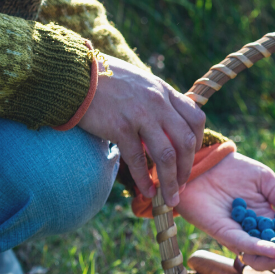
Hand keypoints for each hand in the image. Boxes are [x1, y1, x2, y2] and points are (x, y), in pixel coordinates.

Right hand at [77, 55, 204, 206]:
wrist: (77, 76)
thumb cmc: (104, 80)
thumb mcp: (139, 83)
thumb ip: (155, 101)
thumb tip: (161, 125)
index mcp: (164, 91)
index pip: (195, 118)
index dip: (198, 141)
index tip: (191, 155)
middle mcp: (158, 103)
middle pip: (186, 141)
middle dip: (187, 168)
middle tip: (182, 184)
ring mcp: (141, 115)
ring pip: (167, 155)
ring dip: (170, 181)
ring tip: (170, 197)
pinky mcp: (121, 128)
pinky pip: (138, 160)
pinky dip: (144, 179)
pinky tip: (147, 191)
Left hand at [174, 152, 274, 271]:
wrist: (206, 163)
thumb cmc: (235, 170)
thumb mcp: (266, 180)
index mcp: (269, 219)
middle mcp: (255, 231)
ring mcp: (239, 234)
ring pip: (259, 256)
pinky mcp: (223, 233)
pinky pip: (242, 244)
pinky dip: (258, 249)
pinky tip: (273, 250)